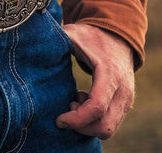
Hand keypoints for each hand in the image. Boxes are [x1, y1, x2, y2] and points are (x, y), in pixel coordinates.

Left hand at [55, 23, 134, 139]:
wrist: (117, 36)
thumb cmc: (91, 36)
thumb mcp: (73, 33)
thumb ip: (56, 40)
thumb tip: (33, 43)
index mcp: (110, 73)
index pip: (96, 107)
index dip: (76, 119)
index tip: (58, 119)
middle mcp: (123, 90)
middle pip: (104, 126)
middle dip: (81, 125)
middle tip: (67, 108)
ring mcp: (127, 100)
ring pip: (108, 129)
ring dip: (87, 123)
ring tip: (74, 101)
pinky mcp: (125, 105)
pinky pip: (110, 123)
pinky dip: (94, 120)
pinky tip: (82, 100)